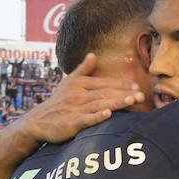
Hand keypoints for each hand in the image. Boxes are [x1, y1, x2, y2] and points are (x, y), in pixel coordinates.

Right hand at [21, 53, 143, 143]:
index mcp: (79, 83)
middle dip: (124, 93)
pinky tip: (109, 115)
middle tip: (141, 95)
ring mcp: (74, 109)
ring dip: (117, 103)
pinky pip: (86, 120)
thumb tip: (92, 55)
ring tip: (132, 101)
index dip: (121, 85)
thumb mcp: (68, 83)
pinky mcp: (70, 123)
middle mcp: (77, 94)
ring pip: (99, 105)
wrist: (38, 121)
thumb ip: (82, 70)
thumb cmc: (57, 102)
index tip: (136, 87)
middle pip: (105, 93)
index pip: (104, 83)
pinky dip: (97, 117)